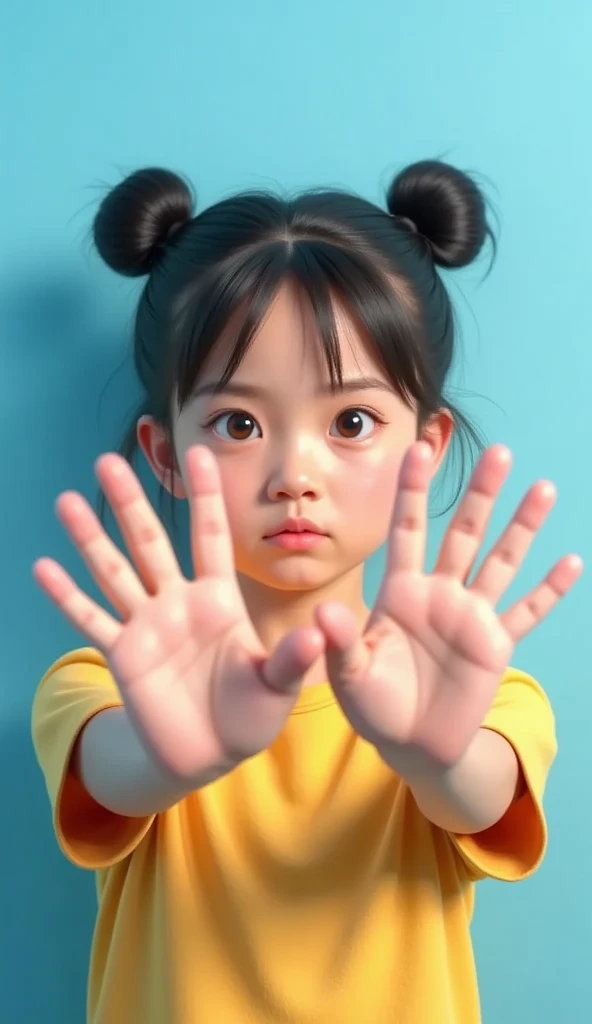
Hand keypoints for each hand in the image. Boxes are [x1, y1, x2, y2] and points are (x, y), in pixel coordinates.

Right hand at [34, 447, 323, 781]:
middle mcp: (179, 602)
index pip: (211, 536)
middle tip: (108, 462)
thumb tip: (314, 635)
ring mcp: (147, 626)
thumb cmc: (251, 712)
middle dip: (130, 503)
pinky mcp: (125, 656)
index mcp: (219, 599)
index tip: (200, 452)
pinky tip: (43, 568)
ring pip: (114, 572)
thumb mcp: (279, 685)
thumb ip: (291, 659)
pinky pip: (92, 621)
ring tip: (66, 501)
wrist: (213, 753)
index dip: (205, 496)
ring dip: (90, 539)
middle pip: (150, 542)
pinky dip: (67, 597)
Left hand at [315, 443, 581, 766]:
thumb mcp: (349, 674)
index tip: (419, 447)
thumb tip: (323, 612)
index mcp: (400, 591)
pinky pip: (526, 613)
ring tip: (542, 489)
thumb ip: (341, 642)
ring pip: (500, 561)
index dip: (413, 490)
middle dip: (481, 495)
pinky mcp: (494, 645)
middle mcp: (439, 593)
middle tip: (500, 453)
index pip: (407, 530)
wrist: (409, 743)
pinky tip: (571, 562)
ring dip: (522, 528)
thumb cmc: (372, 704)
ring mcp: (470, 616)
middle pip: (463, 533)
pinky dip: (549, 591)